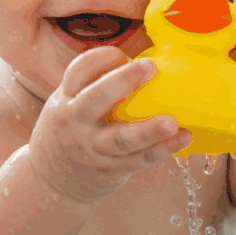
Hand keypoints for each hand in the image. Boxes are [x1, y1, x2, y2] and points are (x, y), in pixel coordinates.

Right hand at [27, 46, 192, 203]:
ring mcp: (94, 149)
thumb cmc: (68, 132)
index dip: (99, 59)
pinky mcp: (112, 168)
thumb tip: (138, 61)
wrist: (52, 180)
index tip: (121, 54)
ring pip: (121, 139)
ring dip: (148, 130)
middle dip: (121, 82)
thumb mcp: (66, 105)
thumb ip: (92, 85)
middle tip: (149, 67)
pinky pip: (140, 159)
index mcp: (65, 101)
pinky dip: (164, 149)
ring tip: (171, 121)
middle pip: (95, 100)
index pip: (77, 72)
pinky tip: (183, 137)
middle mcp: (76, 123)